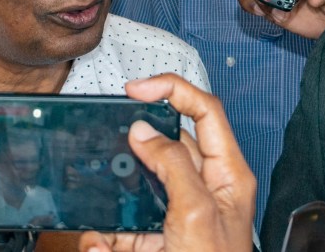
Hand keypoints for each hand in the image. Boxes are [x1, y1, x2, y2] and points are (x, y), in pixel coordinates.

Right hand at [77, 74, 254, 251]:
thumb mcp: (196, 212)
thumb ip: (173, 165)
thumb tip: (145, 131)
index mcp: (228, 173)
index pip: (205, 111)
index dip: (172, 90)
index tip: (137, 88)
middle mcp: (208, 189)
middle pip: (169, 145)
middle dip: (135, 142)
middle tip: (110, 134)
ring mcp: (181, 216)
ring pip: (141, 187)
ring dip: (114, 194)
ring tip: (98, 195)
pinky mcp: (160, 243)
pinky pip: (126, 228)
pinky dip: (106, 236)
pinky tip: (96, 243)